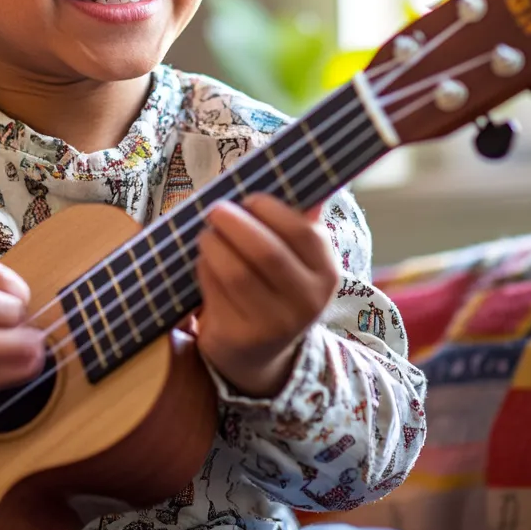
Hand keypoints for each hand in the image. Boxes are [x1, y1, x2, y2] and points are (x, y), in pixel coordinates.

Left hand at [195, 195, 338, 398]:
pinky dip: (204, 268)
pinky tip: (205, 261)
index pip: (305, 233)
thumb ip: (296, 223)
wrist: (262, 353)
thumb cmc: (274, 288)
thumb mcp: (296, 262)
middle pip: (266, 252)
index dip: (271, 209)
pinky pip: (214, 290)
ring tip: (206, 234)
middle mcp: (307, 303)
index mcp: (326, 274)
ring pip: (236, 271)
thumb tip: (297, 176)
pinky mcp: (240, 337)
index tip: (248, 198)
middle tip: (214, 209)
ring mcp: (274, 325)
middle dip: (235, 223)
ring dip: (214, 244)